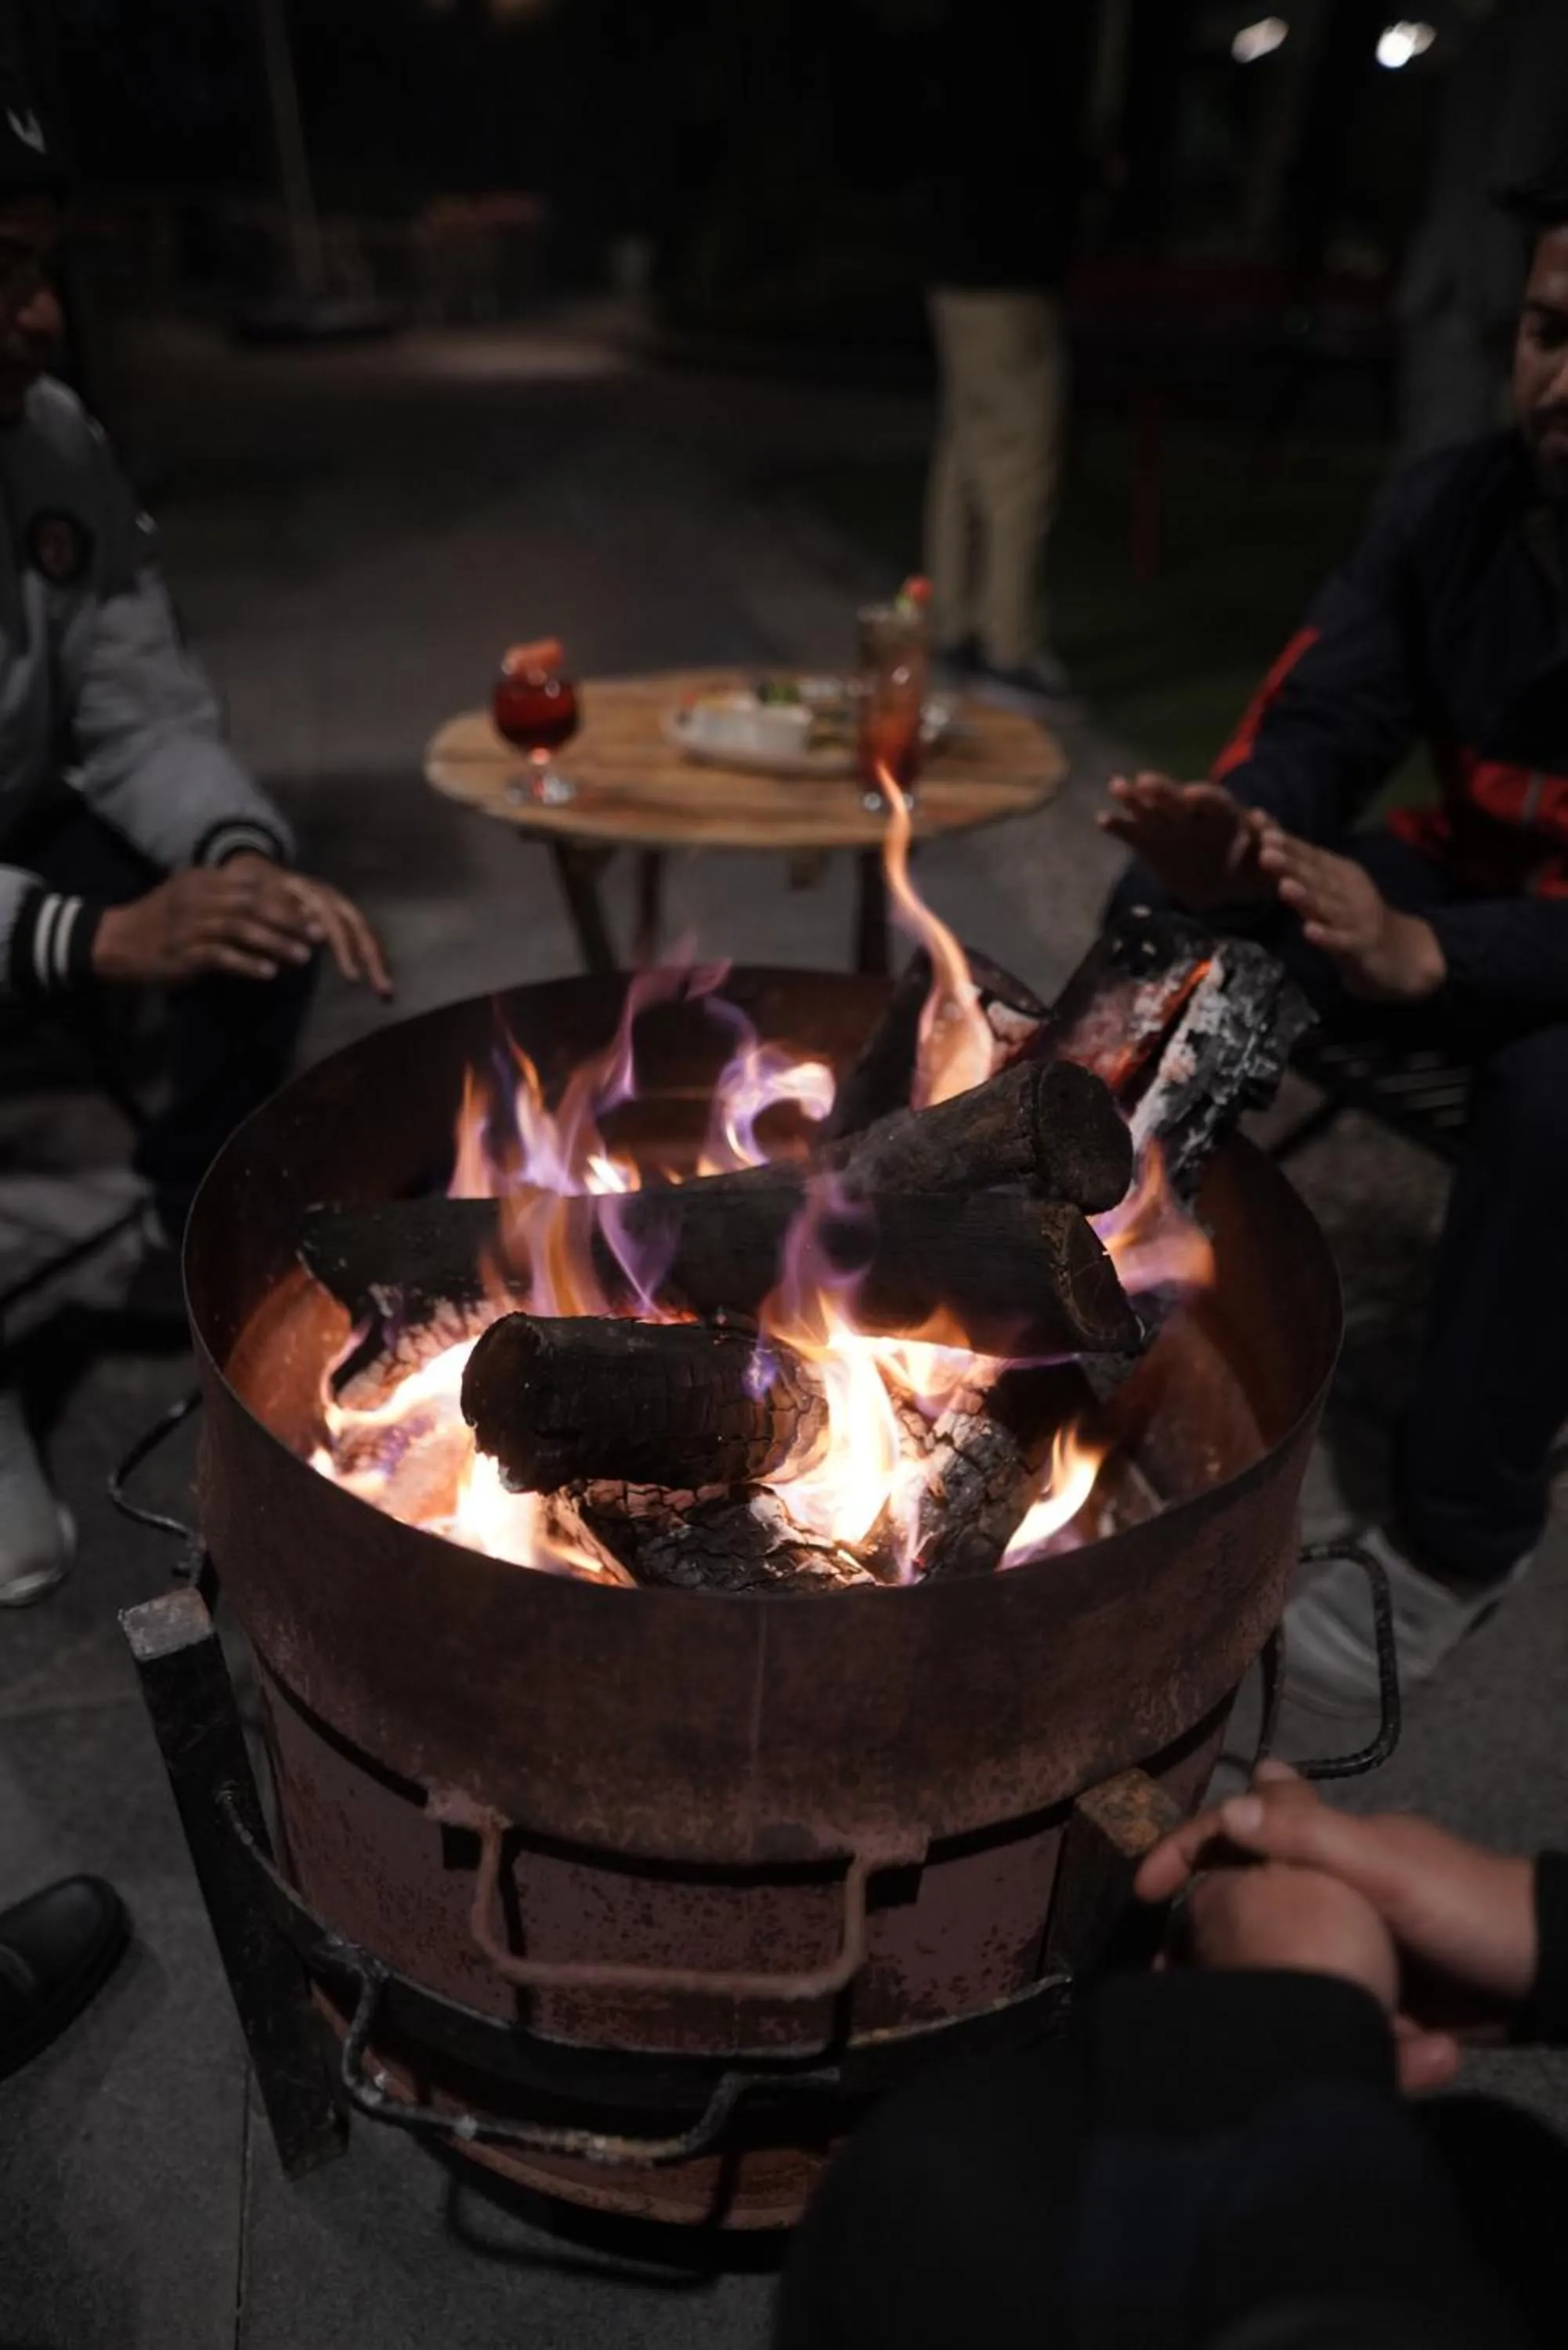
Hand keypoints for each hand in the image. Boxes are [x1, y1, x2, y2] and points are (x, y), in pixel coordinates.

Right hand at [93, 858, 391, 995]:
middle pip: (252, 905)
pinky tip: (269, 973)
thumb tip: (274, 907)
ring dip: (275, 943)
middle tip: (318, 936)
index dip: (286, 900)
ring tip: (302, 958)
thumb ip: (228, 899)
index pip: (253, 886)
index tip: (315, 913)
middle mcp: (198, 898)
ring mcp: (188, 925)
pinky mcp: (181, 953)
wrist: (116, 941)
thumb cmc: (162, 921)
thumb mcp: (193, 898)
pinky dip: (246, 964)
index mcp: (203, 880)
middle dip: (289, 920)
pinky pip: (220, 956)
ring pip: (240, 929)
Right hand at [1097, 774, 1271, 910]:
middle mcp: (1194, 816)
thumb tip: (1277, 859)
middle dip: (1163, 790)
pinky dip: (1118, 825)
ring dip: (1134, 798)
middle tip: (1144, 780)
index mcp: (1224, 817)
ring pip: (1150, 809)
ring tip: (1116, 786)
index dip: (1205, 798)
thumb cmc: (1250, 871)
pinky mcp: (1150, 843)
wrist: (1226, 882)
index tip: (1193, 793)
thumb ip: (1269, 861)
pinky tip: (1102, 819)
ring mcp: (1168, 827)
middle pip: (1178, 799)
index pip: (1215, 803)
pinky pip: (1132, 832)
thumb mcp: (1266, 870)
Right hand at [1138, 1763, 1537, 2091]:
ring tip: (1201, 2023)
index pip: (1241, 1828)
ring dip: (1245, 1983)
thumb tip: (1232, 1805)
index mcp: (1332, 1842)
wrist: (1551, 1981)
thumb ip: (1313, 1835)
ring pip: (1277, 1953)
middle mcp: (1334, 1882)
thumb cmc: (1467, 1910)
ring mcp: (1354, 1937)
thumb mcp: (1388, 1868)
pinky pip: (1319, 1997)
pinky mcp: (1374, 1989)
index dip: (1187, 1849)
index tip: (1146, 1892)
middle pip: (1247, 1896)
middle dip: (1200, 1933)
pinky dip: (1298, 2015)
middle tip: (1163, 1980)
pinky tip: (1270, 2042)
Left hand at [1254, 824, 1444, 1001]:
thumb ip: (1301, 871)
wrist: (1402, 952)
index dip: (1283, 839)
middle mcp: (1346, 890)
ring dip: (1305, 896)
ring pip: (1326, 906)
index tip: (1257, 822)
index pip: (1307, 853)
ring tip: (1284, 886)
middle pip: (1314, 875)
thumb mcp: (1327, 890)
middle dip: (1290, 862)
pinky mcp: (1360, 946)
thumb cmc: (1353, 916)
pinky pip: (1341, 942)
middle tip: (1265, 848)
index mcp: (1337, 873)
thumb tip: (1265, 843)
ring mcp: (1355, 918)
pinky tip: (1308, 932)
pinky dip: (1326, 937)